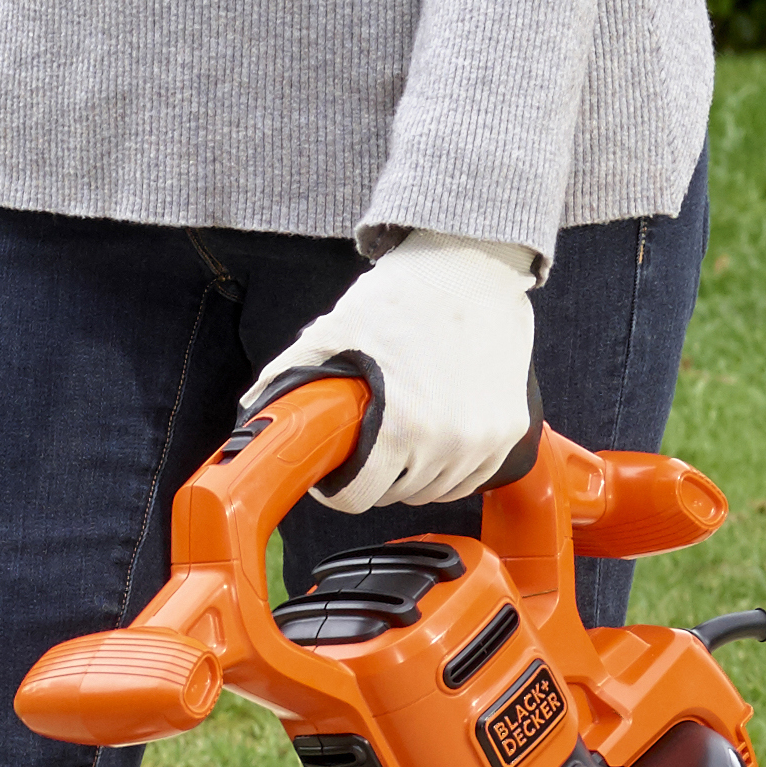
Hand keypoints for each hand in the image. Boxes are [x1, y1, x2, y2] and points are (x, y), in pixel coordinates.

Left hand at [251, 236, 539, 511]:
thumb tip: (254, 409)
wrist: (470, 268)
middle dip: (374, 474)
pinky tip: (435, 437)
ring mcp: (486, 440)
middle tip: (367, 441)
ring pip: (435, 490)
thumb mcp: (333, 331)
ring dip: (414, 473)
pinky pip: (473, 477)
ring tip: (401, 433)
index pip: (359, 498)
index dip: (338, 488)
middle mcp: (449, 442)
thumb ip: (290, 374)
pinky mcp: (512, 432)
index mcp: (401, 427)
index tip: (336, 472)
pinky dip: (452, 467)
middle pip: (396, 494)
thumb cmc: (403, 297)